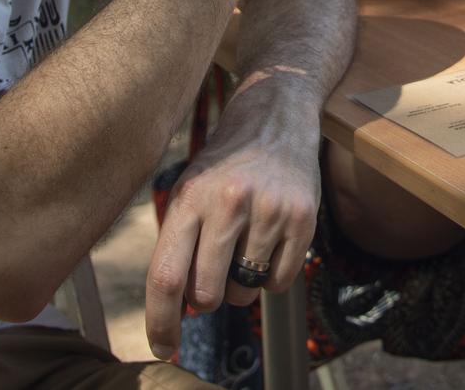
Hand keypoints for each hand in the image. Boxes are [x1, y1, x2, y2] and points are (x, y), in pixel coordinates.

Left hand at [145, 80, 320, 362]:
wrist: (276, 117)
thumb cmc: (225, 165)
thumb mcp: (190, 191)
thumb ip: (180, 245)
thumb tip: (178, 310)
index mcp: (190, 199)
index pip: (167, 278)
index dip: (161, 322)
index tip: (163, 346)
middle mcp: (228, 203)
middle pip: (207, 293)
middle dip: (207, 297)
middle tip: (213, 275)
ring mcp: (269, 210)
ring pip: (245, 290)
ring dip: (241, 284)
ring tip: (244, 245)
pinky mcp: (303, 217)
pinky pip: (279, 282)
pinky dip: (270, 277)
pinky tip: (268, 243)